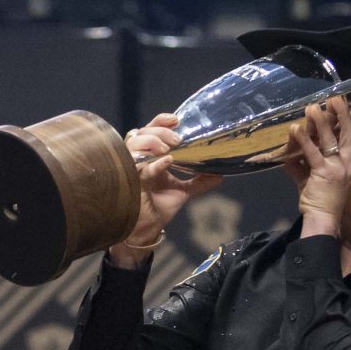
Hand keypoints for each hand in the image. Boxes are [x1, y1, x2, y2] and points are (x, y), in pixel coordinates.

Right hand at [109, 114, 218, 268]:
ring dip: (151, 141)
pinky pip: (137, 167)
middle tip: (178, 140)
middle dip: (159, 131)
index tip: (176, 120)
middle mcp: (139, 159)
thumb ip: (200, 181)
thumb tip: (220, 175)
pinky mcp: (129, 181)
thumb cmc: (160, 207)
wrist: (150, 229)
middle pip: (141, 131)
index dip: (161, 122)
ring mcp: (132, 169)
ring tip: (169, 149)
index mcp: (150, 156)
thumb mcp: (184, 191)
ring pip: (133, 143)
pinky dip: (153, 163)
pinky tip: (166, 161)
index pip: (151, 130)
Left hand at [283, 94, 350, 234]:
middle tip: (334, 98)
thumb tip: (289, 147)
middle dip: (341, 114)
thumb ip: (303, 162)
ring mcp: (337, 168)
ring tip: (312, 107)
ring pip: (329, 140)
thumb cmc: (321, 199)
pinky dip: (303, 140)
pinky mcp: (324, 174)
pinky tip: (296, 128)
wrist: (323, 219)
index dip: (350, 122)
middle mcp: (348, 163)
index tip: (343, 104)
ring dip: (320, 122)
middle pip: (347, 133)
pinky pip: (312, 153)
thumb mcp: (313, 176)